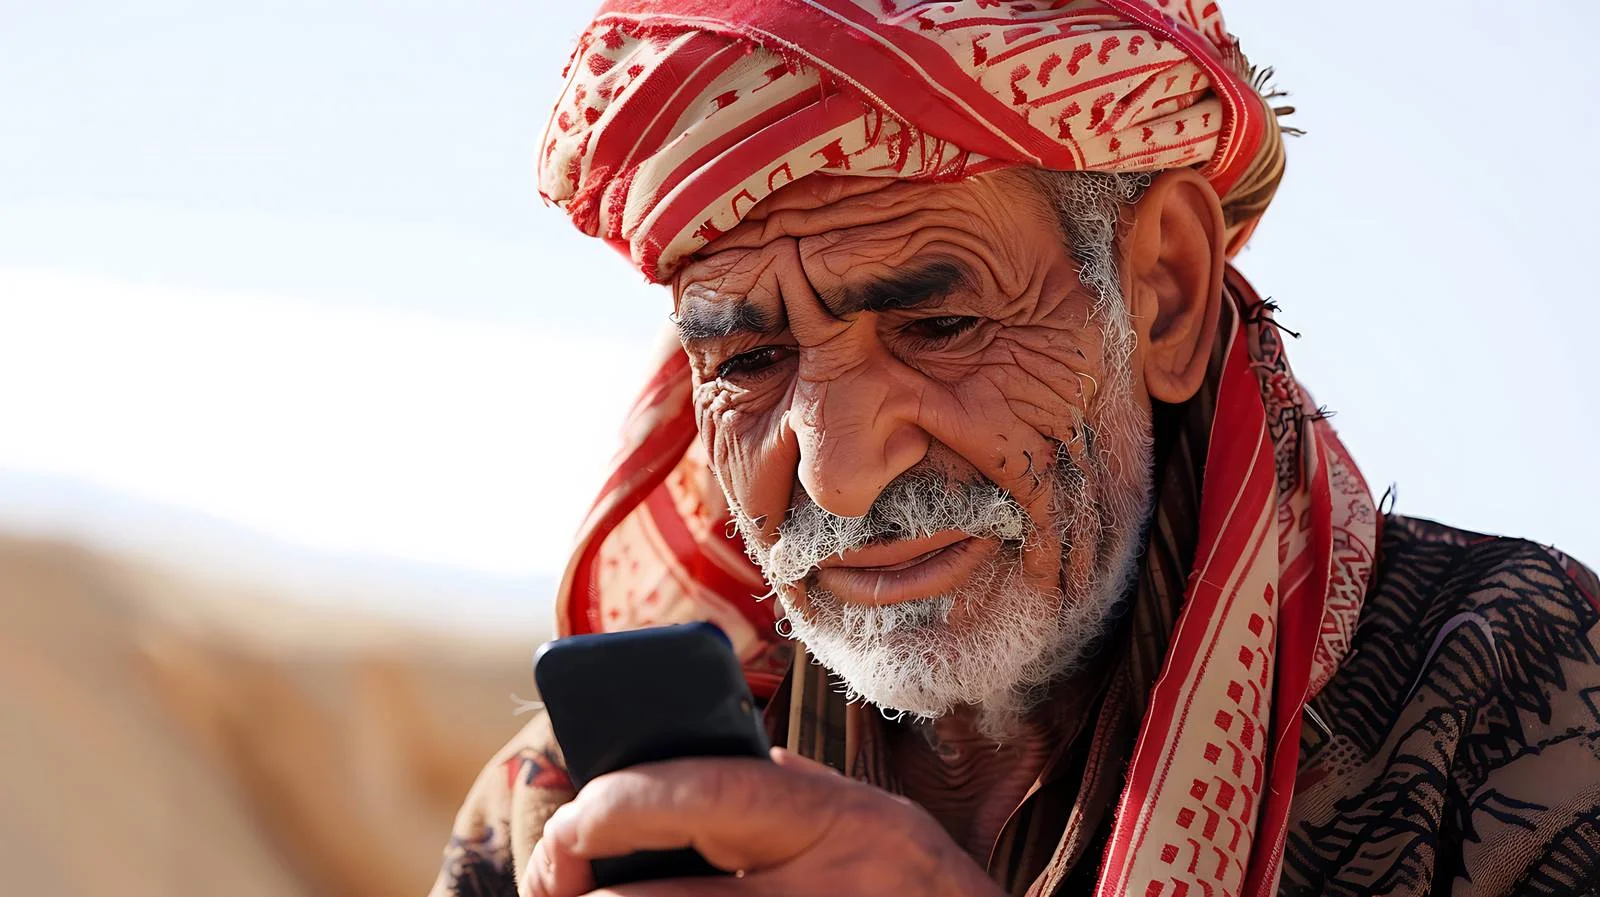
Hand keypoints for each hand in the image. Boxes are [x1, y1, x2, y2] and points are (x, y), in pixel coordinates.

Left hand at [524, 747, 1004, 896]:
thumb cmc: (909, 884)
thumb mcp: (862, 815)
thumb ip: (777, 791)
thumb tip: (668, 769)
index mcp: (831, 822)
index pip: (701, 794)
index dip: (615, 805)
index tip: (572, 818)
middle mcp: (818, 894)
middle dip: (580, 895)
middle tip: (556, 884)